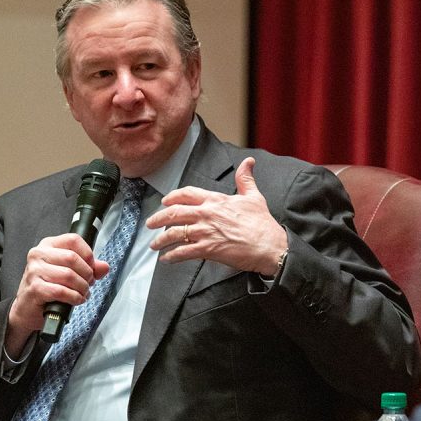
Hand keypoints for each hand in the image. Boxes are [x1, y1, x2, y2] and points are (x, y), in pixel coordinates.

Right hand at [5, 233, 109, 352]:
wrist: (27, 308)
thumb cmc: (47, 287)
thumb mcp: (67, 272)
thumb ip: (88, 267)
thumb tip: (104, 266)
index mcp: (48, 245)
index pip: (73, 239)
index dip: (88, 254)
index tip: (92, 267)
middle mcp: (38, 254)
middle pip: (72, 257)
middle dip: (87, 273)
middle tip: (89, 283)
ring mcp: (34, 271)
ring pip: (69, 275)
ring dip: (82, 287)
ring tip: (83, 293)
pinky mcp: (35, 288)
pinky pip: (61, 291)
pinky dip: (74, 297)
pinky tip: (76, 299)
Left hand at [146, 158, 288, 274]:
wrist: (269, 245)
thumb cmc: (262, 224)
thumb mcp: (254, 197)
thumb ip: (245, 179)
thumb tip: (248, 162)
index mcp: (216, 200)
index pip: (187, 194)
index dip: (172, 197)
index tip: (164, 202)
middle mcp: (207, 214)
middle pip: (174, 213)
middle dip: (158, 219)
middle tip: (150, 223)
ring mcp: (206, 232)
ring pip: (174, 233)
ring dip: (160, 240)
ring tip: (154, 245)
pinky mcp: (208, 249)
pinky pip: (183, 252)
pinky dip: (172, 256)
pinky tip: (167, 258)